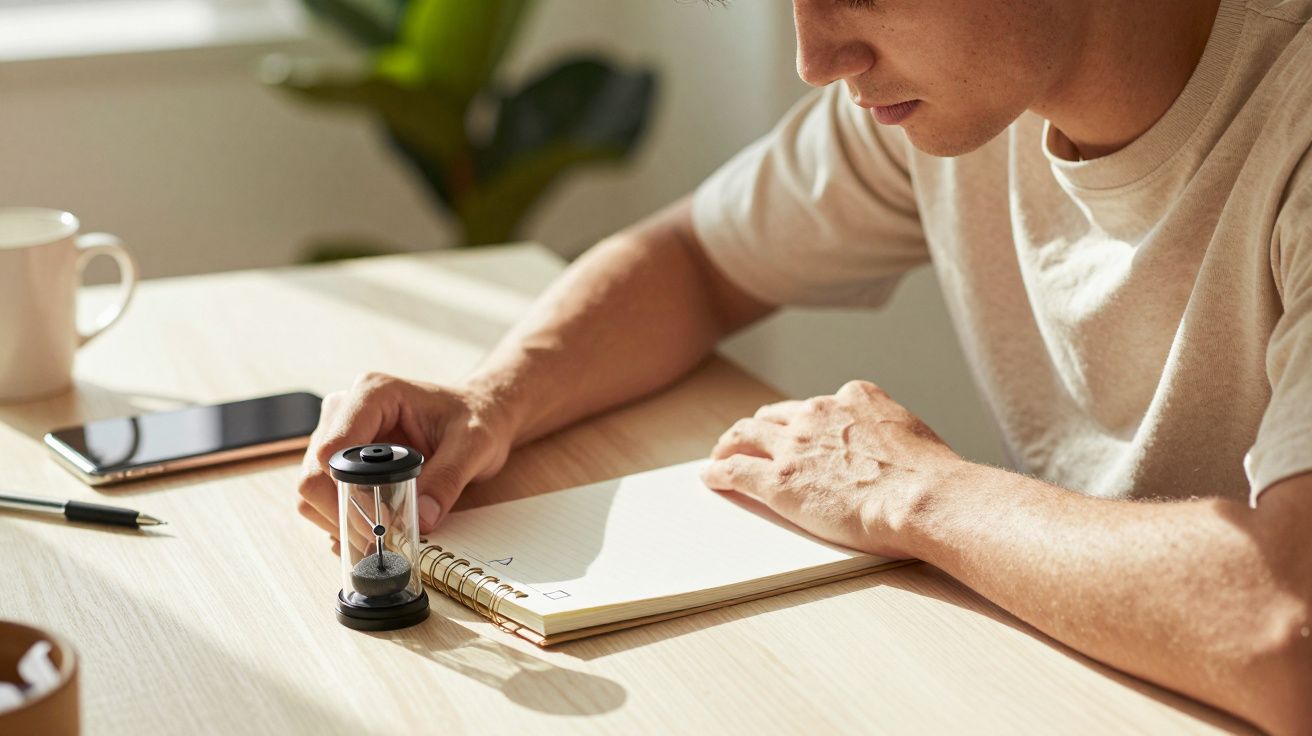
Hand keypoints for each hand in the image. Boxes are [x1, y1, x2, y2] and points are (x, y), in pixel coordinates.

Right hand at [297, 372, 514, 546]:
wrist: (479, 416)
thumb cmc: (477, 419)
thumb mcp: (474, 445)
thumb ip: (448, 479)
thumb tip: (422, 519)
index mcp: (373, 394)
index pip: (333, 449)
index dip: (348, 493)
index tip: (381, 524)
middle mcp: (345, 410)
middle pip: (314, 473)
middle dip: (341, 513)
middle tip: (381, 539)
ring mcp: (338, 434)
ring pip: (312, 490)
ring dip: (338, 521)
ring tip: (380, 536)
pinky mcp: (340, 460)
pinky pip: (324, 498)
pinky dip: (342, 521)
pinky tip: (374, 529)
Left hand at [700, 380, 961, 557]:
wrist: (923, 497)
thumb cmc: (931, 478)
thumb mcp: (911, 434)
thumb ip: (888, 433)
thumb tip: (892, 449)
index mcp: (853, 397)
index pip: (816, 406)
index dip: (802, 421)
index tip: (798, 431)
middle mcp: (818, 413)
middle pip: (774, 416)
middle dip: (760, 428)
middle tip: (748, 441)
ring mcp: (794, 446)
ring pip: (746, 435)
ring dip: (730, 444)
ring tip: (721, 456)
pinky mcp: (778, 480)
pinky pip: (735, 471)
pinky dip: (718, 472)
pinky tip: (711, 477)